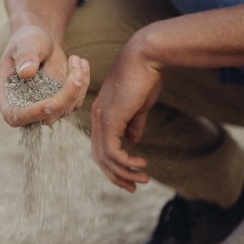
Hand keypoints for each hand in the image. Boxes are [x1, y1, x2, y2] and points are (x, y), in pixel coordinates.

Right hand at [0, 25, 89, 126]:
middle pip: (45, 116)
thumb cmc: (28, 39)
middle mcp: (23, 104)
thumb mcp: (26, 42)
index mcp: (5, 93)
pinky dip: (83, 84)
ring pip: (65, 110)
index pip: (14, 115)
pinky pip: (76, 101)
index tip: (50, 103)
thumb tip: (26, 72)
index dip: (32, 114)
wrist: (40, 40)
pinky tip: (81, 63)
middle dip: (65, 96)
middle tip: (76, 69)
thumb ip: (25, 56)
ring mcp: (42, 106)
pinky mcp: (59, 103)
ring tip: (76, 59)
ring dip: (77, 86)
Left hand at [90, 33, 162, 191]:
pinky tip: (141, 165)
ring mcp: (102, 118)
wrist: (146, 56)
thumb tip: (132, 142)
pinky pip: (113, 151)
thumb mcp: (139, 105)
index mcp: (102, 113)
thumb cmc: (145, 76)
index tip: (130, 175)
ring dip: (124, 172)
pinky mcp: (111, 119)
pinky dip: (126, 162)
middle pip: (99, 156)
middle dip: (116, 174)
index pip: (100, 145)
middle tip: (132, 187)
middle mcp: (97, 117)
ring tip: (142, 179)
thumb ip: (133, 124)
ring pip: (105, 157)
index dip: (113, 164)